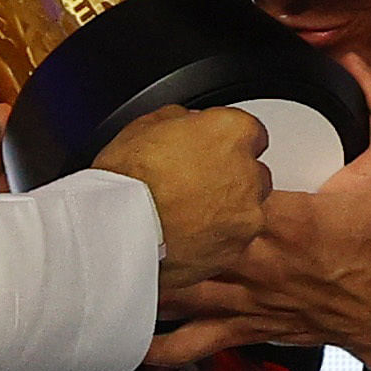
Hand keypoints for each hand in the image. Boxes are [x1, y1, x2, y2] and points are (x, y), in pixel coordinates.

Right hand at [93, 105, 271, 291]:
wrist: (117, 231)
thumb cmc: (128, 179)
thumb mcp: (147, 124)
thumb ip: (184, 119)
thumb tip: (191, 123)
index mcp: (232, 133)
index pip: (251, 132)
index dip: (227, 141)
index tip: (211, 149)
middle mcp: (249, 174)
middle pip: (253, 173)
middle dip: (231, 177)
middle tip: (193, 182)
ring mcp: (246, 216)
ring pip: (246, 210)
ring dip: (226, 210)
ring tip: (186, 214)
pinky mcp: (234, 251)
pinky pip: (232, 241)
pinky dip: (216, 239)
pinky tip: (186, 235)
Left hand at [145, 57, 370, 370]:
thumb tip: (355, 63)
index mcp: (289, 222)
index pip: (231, 194)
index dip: (200, 175)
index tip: (177, 154)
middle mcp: (260, 264)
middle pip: (190, 241)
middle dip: (152, 224)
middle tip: (114, 201)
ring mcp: (248, 299)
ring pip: (181, 291)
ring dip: (142, 275)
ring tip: (104, 254)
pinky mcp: (245, 326)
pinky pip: (194, 340)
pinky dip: (158, 341)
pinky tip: (127, 328)